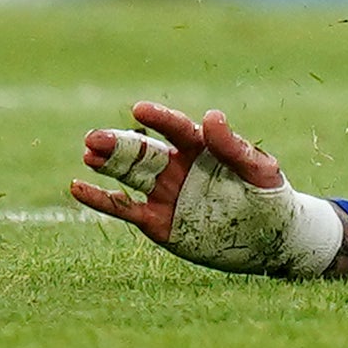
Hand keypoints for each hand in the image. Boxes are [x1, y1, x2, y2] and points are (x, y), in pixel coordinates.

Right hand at [74, 100, 347, 276]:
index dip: (159, 119)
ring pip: (130, 175)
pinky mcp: (158, 222)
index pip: (178, 130)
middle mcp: (181, 168)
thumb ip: (233, 147)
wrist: (269, 239)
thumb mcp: (259, 170)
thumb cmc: (270, 197)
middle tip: (93, 137)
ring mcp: (167, 195)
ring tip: (87, 153)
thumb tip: (212, 115)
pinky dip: (101, 198)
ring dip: (108, 164)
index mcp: (205, 150)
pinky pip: (124, 208)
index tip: (139, 109)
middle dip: (120, 143)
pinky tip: (77, 187)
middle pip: (145, 151)